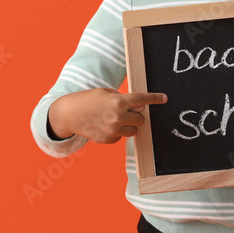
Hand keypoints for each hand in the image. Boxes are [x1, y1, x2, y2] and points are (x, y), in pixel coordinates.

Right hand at [48, 88, 167, 143]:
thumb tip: (139, 107)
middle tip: (126, 112)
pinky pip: (121, 137)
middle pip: (141, 119)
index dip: (155, 98)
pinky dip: (117, 133)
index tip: (164, 98)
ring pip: (134, 131)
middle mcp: (118, 117)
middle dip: (136, 116)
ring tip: (115, 119)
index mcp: (118, 102)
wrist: (68, 113)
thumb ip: (123, 99)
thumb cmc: (88, 100)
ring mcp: (113, 130)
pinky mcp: (108, 140)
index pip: (142, 100)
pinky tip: (105, 126)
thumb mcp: (106, 93)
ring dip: (129, 126)